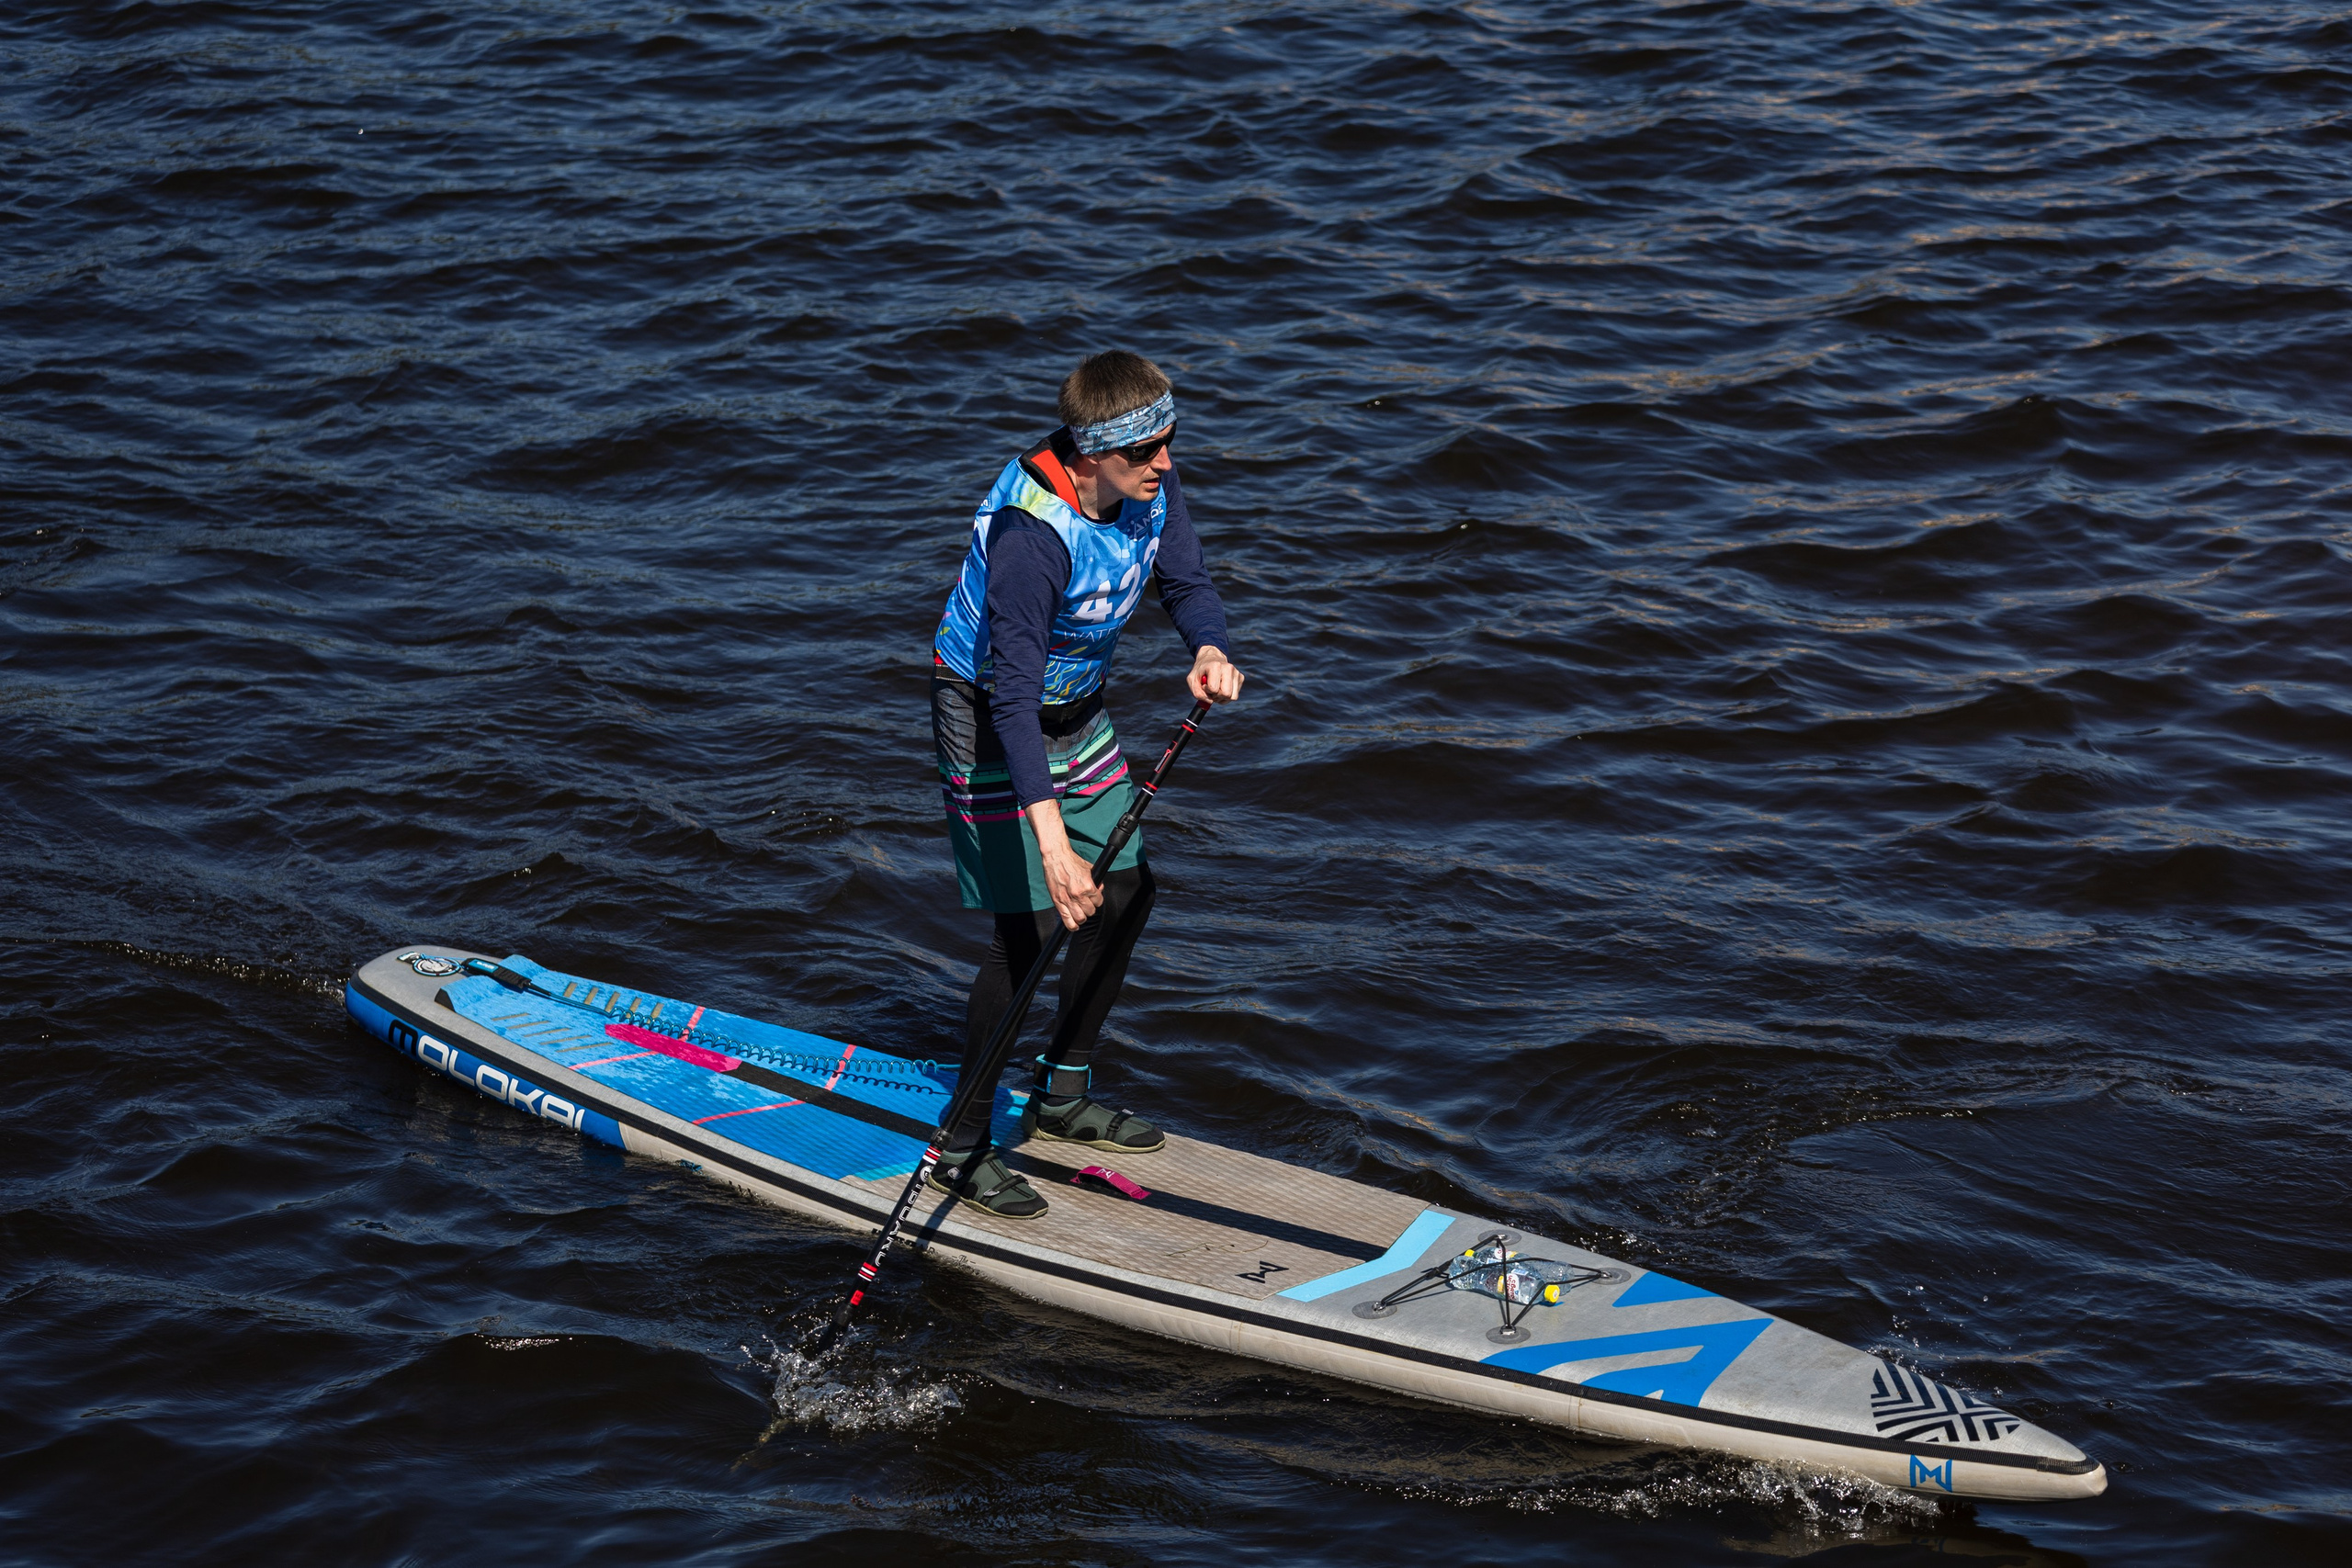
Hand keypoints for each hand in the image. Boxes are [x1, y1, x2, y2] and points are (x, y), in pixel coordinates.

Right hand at [1026, 800, 1105, 930]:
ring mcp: (1068, 899)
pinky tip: (1075, 925)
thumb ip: (1096, 881)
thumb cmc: (1071, 861)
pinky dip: (1072, 925)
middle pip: (1090, 911)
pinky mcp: (1058, 902)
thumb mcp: (1089, 869)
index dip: (1097, 900)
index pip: (1099, 902)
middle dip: (1090, 908)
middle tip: (1086, 904)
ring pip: (1080, 918)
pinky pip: (1067, 920)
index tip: (1094, 899)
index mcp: (1088, 886)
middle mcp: (1079, 894)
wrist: (1056, 858)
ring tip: (1081, 913)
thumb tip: (1100, 889)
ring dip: (1082, 917)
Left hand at [1188, 645, 1243, 704]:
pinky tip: (1222, 688)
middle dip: (1217, 696)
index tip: (1204, 685)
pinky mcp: (1241, 677)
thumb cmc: (1201, 671)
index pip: (1213, 688)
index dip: (1207, 690)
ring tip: (1216, 690)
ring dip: (1222, 698)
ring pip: (1232, 697)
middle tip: (1211, 690)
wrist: (1211, 659)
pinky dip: (1227, 696)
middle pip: (1226, 694)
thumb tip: (1210, 702)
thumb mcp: (1192, 680)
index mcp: (1215, 666)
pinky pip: (1235, 696)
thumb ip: (1197, 692)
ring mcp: (1236, 673)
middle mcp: (1228, 668)